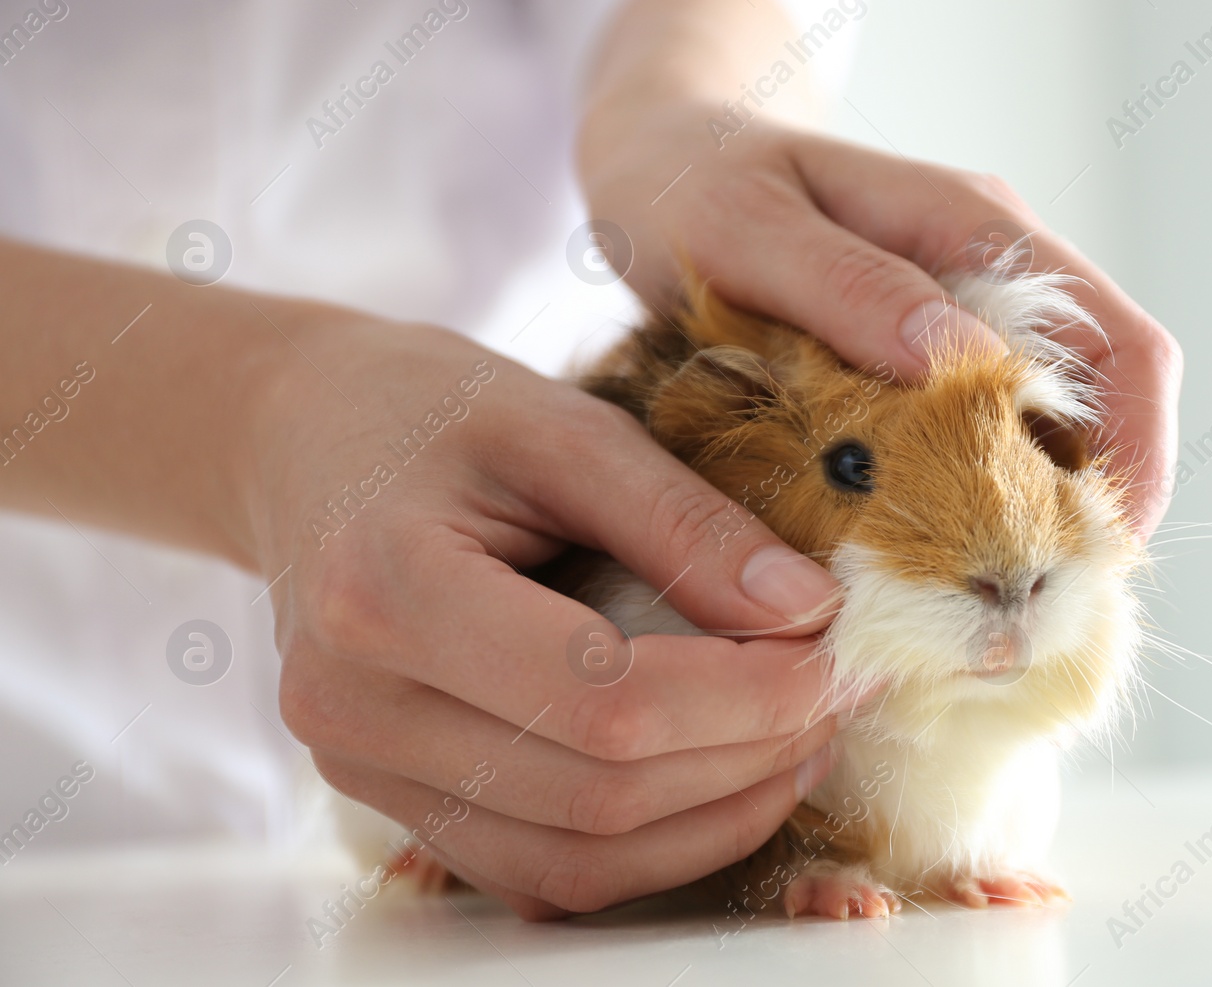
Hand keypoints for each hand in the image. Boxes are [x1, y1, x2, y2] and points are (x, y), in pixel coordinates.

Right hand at [251, 307, 845, 917]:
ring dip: (714, 818)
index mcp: (385, 590)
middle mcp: (353, 705)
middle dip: (750, 755)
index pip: (603, 695)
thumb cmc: (428, 409)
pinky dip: (650, 847)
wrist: (302, 440)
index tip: (838, 653)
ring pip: (574, 859)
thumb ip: (683, 520)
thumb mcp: (562, 425)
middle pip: (597, 790)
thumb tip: (807, 613)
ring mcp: (360, 769)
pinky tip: (723, 781)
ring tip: (801, 743)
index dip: (747, 694)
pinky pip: (538, 871)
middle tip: (840, 694)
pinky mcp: (391, 802)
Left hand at [579, 98, 1182, 539]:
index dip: (1138, 455)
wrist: (660, 160)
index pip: (1122, 344)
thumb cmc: (691, 184)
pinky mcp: (921, 355)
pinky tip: (936, 553)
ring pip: (1050, 426)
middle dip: (1096, 504)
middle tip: (1038, 604)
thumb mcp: (744, 226)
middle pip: (1108, 399)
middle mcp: (993, 271)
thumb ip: (846, 285)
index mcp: (977, 226)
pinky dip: (977, 497)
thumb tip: (964, 362)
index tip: (1098, 555)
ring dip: (1040, 512)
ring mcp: (963, 314)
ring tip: (990, 594)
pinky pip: (981, 433)